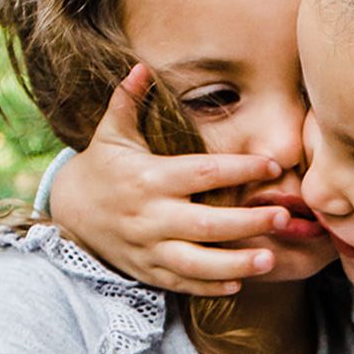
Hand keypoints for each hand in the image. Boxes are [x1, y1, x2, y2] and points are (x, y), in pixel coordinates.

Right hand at [50, 64, 291, 296]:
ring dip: (235, 264)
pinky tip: (239, 283)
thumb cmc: (102, 168)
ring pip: (197, 263)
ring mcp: (149, 248)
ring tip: (270, 260)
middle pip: (207, 224)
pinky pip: (183, 283)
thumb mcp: (111, 134)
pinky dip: (210, 286)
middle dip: (247, 222)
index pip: (203, 173)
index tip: (272, 165)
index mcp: (149, 179)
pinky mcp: (148, 271)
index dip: (239, 169)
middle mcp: (151, 216)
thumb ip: (128, 102)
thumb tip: (141, 67)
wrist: (70, 214)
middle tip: (283, 217)